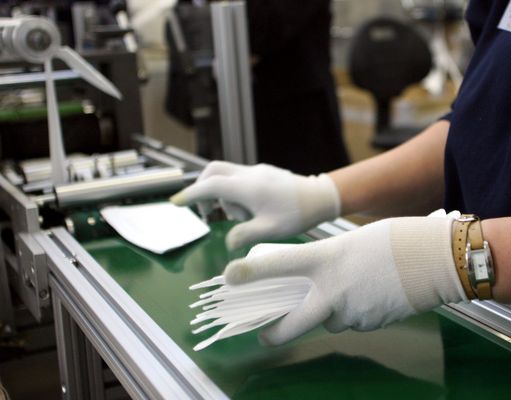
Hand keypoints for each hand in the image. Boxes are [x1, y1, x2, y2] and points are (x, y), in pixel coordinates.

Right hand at [170, 161, 340, 249]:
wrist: (321, 196)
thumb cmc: (297, 214)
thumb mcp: (270, 231)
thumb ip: (244, 236)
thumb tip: (228, 242)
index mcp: (247, 187)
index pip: (210, 186)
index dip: (191, 194)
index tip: (176, 202)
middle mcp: (249, 174)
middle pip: (213, 171)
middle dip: (202, 188)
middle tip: (205, 212)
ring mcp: (257, 171)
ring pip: (226, 173)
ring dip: (222, 193)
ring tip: (240, 217)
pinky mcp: (264, 172)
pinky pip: (239, 177)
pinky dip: (234, 190)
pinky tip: (249, 209)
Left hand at [224, 214, 466, 345]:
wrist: (433, 259)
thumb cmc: (393, 241)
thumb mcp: (349, 243)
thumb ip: (325, 262)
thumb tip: (312, 281)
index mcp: (325, 260)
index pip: (279, 265)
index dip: (250, 272)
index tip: (229, 277)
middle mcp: (332, 290)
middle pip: (293, 323)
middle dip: (276, 333)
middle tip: (264, 334)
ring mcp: (352, 312)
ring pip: (329, 321)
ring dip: (329, 312)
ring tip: (352, 289)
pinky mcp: (370, 324)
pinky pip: (352, 322)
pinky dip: (354, 312)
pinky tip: (370, 295)